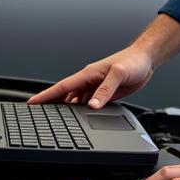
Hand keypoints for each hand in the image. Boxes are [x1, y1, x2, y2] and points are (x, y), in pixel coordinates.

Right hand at [27, 47, 153, 108]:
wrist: (146, 59)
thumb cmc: (133, 61)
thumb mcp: (119, 74)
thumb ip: (105, 89)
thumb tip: (93, 105)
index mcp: (89, 74)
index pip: (63, 86)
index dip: (47, 95)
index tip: (32, 102)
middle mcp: (90, 80)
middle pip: (66, 94)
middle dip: (52, 103)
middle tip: (39, 115)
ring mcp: (97, 87)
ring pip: (77, 100)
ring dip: (67, 109)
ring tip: (56, 119)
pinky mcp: (105, 92)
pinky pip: (89, 103)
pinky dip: (82, 110)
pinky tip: (80, 117)